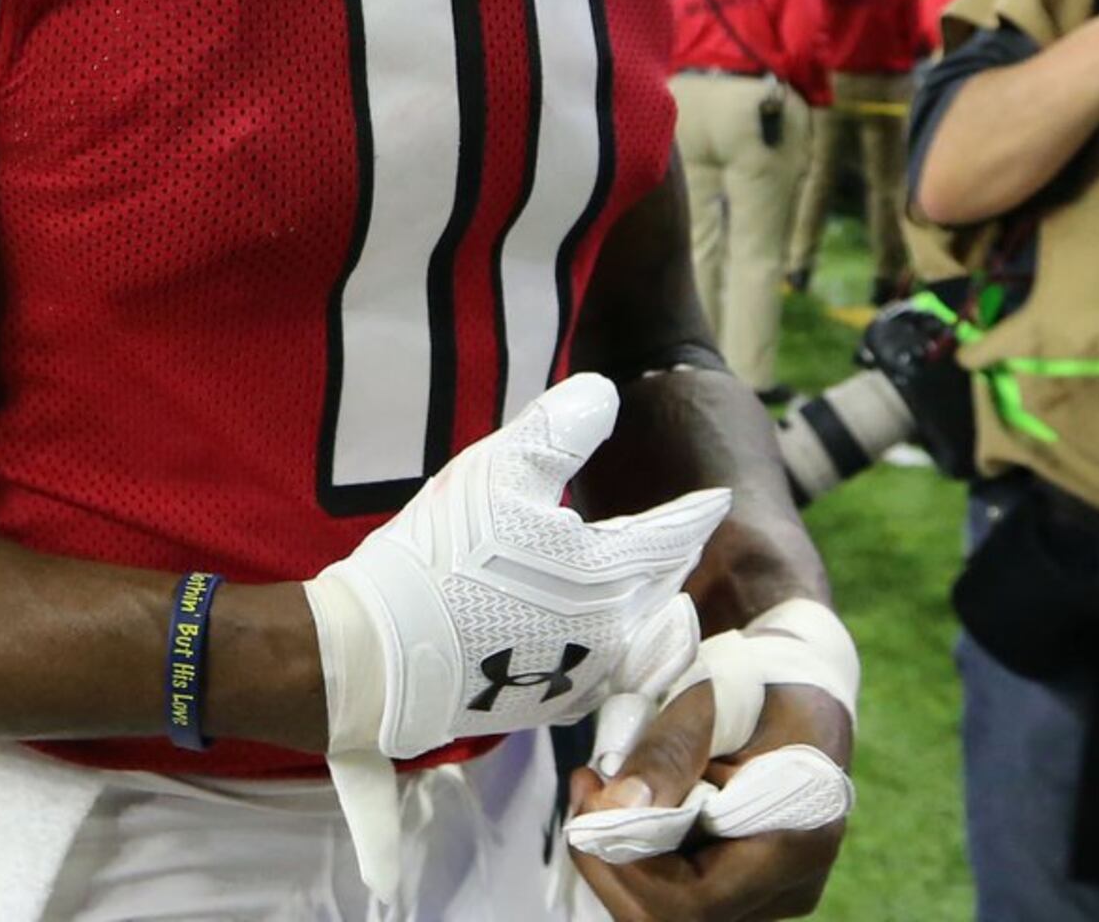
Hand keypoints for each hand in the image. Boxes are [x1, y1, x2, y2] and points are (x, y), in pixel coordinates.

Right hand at [306, 374, 725, 761]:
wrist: (380, 654)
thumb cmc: (443, 553)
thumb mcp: (500, 466)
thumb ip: (561, 426)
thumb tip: (605, 393)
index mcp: (611, 576)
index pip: (673, 535)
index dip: (696, 511)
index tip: (718, 498)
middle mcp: (612, 635)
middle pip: (661, 586)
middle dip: (674, 556)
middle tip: (683, 535)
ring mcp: (581, 679)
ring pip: (638, 633)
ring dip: (648, 603)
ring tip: (647, 583)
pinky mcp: (547, 707)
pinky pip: (603, 671)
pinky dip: (613, 645)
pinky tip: (596, 634)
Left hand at [567, 669, 850, 919]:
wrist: (800, 689)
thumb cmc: (763, 685)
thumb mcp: (712, 699)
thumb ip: (669, 751)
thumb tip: (617, 809)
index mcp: (801, 840)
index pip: (696, 901)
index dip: (629, 864)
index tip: (593, 796)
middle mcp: (790, 885)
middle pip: (676, 917)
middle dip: (612, 862)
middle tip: (586, 788)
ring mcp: (768, 895)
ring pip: (668, 911)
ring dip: (619, 858)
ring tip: (600, 788)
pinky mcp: (743, 888)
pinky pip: (675, 893)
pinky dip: (637, 856)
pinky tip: (626, 804)